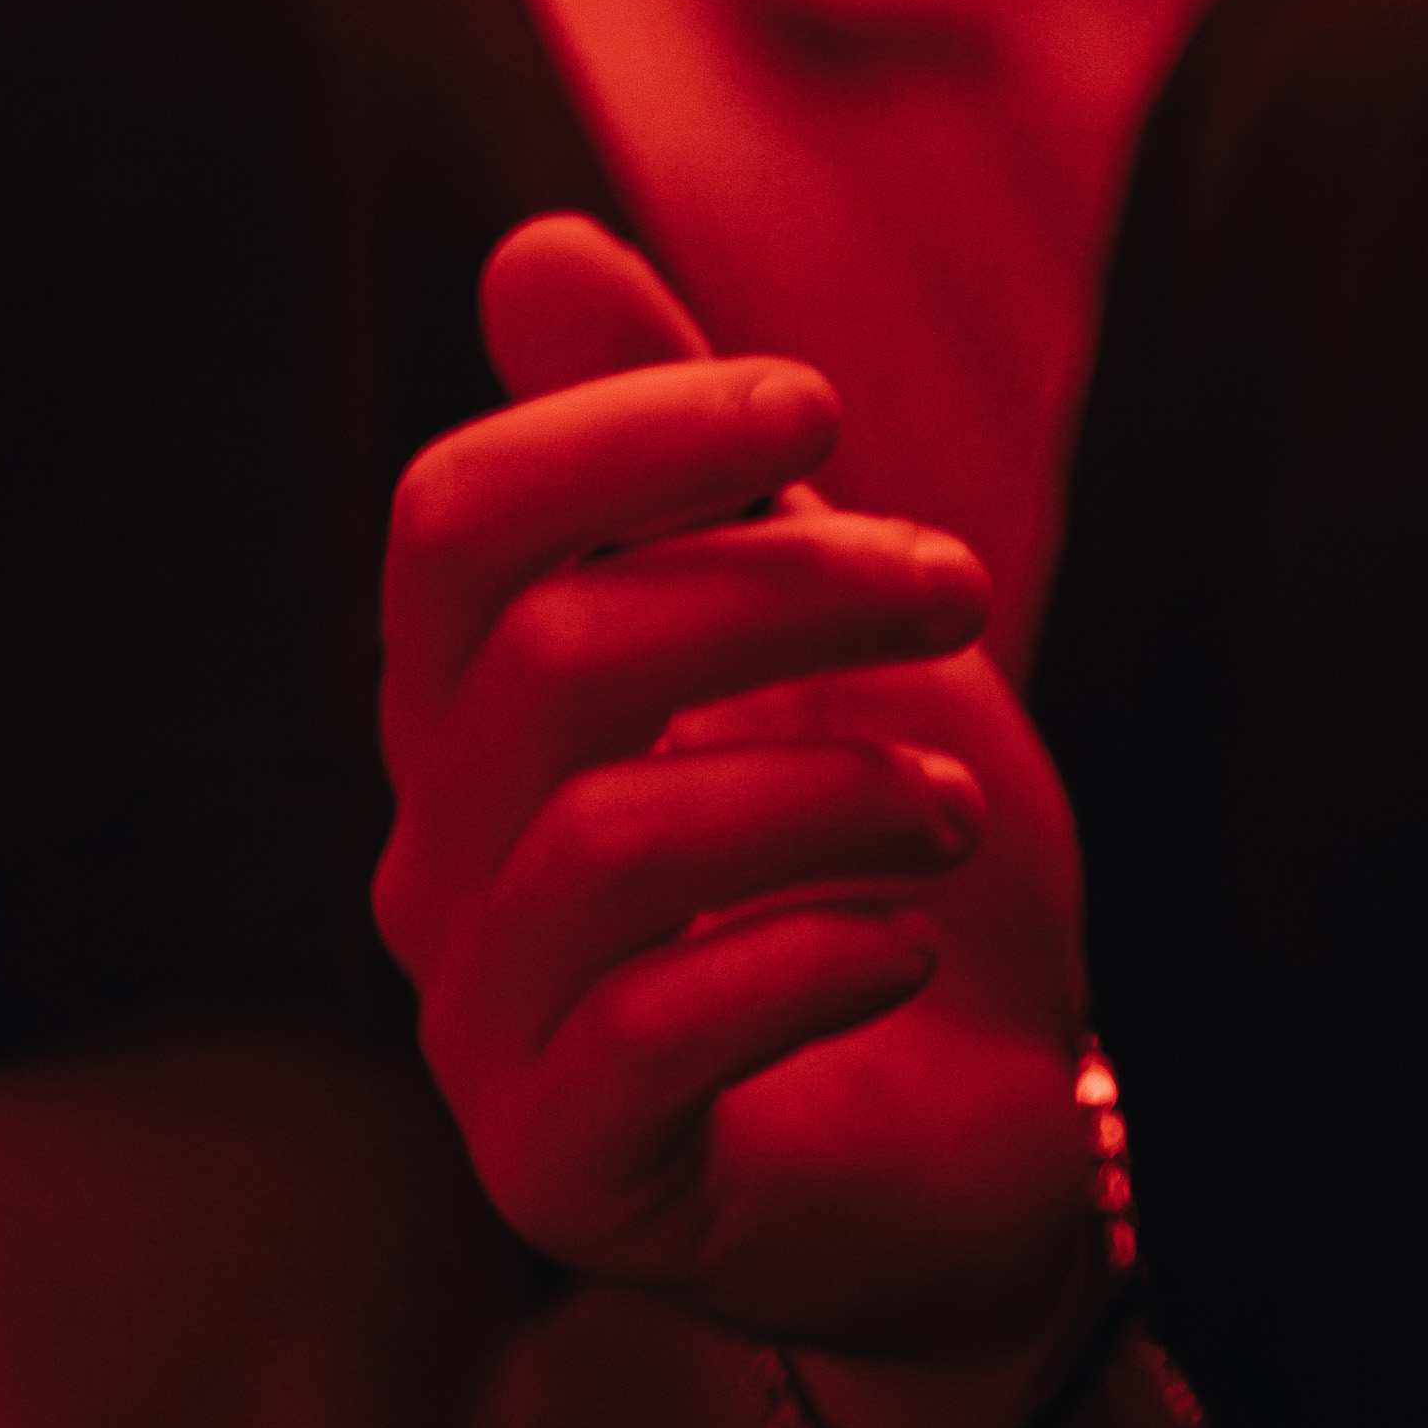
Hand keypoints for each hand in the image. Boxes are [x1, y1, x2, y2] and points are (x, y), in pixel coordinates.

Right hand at [376, 217, 1091, 1370]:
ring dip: (828, 784)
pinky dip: (809, 959)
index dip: (627, 427)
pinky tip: (904, 947)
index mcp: (477, 713)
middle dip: (785, 591)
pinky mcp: (566, 1182)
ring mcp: (483, 1034)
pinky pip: (647, 1038)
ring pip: (601, 842)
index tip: (824, 406)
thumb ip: (689, 461)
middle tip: (960, 593)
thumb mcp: (818, 624)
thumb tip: (530, 245)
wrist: (988, 1125)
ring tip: (949, 803)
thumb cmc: (882, 851)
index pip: (455, 521)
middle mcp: (439, 867)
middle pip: (546, 658)